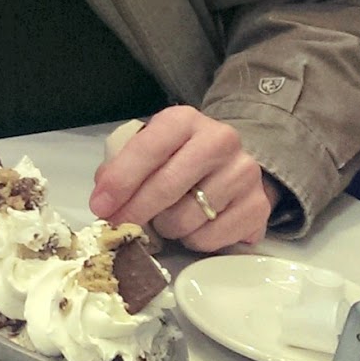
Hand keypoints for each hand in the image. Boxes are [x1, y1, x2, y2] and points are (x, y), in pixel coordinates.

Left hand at [89, 105, 274, 251]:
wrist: (230, 163)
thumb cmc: (178, 156)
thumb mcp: (149, 148)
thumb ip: (122, 166)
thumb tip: (104, 199)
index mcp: (184, 120)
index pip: (148, 149)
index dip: (120, 181)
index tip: (100, 206)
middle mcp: (220, 140)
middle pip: (167, 186)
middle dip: (135, 211)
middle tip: (118, 225)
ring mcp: (244, 173)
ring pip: (187, 218)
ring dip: (166, 227)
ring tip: (166, 218)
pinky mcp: (259, 206)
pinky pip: (211, 239)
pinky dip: (193, 240)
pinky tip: (193, 226)